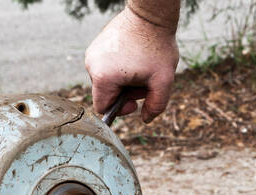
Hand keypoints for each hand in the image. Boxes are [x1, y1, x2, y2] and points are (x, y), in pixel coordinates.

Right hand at [84, 7, 178, 122]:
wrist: (150, 15)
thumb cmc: (157, 47)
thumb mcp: (163, 81)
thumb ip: (156, 106)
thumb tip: (145, 119)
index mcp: (103, 77)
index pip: (102, 107)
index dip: (120, 109)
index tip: (135, 100)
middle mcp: (91, 65)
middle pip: (105, 94)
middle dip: (125, 93)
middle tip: (143, 80)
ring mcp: (92, 53)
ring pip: (106, 81)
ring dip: (124, 81)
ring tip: (140, 67)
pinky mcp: (96, 46)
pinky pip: (106, 68)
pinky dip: (120, 69)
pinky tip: (134, 58)